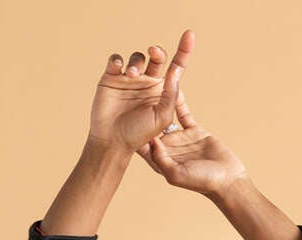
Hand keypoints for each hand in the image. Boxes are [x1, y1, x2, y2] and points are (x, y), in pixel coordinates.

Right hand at [88, 31, 194, 155]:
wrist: (112, 142)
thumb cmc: (139, 134)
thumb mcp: (162, 117)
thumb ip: (171, 94)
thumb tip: (175, 70)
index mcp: (161, 91)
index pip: (176, 67)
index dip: (184, 50)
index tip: (190, 35)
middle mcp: (147, 82)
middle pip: (156, 57)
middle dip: (157, 51)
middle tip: (153, 53)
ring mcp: (129, 80)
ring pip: (136, 58)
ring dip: (136, 62)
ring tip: (132, 75)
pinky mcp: (111, 78)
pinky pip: (115, 60)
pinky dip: (117, 59)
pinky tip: (119, 67)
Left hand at [134, 81, 248, 196]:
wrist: (227, 179)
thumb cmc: (202, 182)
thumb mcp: (177, 174)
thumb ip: (162, 160)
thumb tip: (151, 142)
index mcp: (160, 160)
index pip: (142, 142)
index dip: (132, 128)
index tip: (122, 112)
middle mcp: (168, 147)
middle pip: (151, 125)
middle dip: (142, 108)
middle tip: (132, 90)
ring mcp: (180, 138)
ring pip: (167, 114)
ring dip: (160, 100)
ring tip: (151, 82)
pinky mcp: (194, 131)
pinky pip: (183, 111)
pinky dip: (178, 98)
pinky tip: (172, 82)